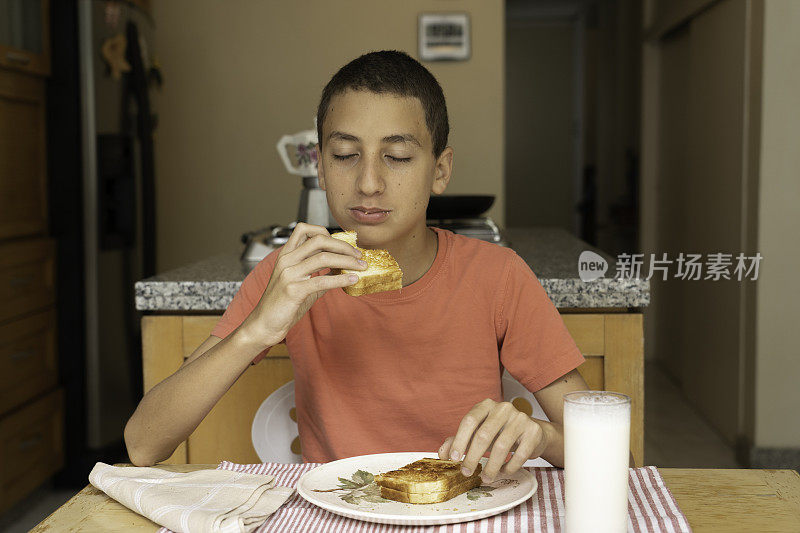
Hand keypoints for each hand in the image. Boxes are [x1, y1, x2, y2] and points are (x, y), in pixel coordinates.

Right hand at [242, 222, 365, 346]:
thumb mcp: (301, 284)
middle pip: (319, 240)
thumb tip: (341, 270)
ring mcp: (289, 274)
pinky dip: (342, 279)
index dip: (327, 232)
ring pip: (323, 258)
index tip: (344, 244)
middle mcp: (286, 260)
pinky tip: (352, 280)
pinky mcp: (293, 290)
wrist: (263, 325)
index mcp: (286, 255)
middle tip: (358, 255)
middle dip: (343, 246)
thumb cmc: (282, 305)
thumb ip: (318, 275)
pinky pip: (322, 280)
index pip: (305, 229)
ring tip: (361, 267)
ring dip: (348, 261)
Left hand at [438, 399, 547, 481]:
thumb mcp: (478, 434)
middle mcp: (503, 408)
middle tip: (466, 472)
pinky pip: (520, 454)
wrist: (531, 433)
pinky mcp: (533, 431)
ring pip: (501, 446)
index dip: (460, 440)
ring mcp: (520, 418)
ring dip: (491, 466)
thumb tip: (442, 455)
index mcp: (486, 405)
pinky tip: (503, 471)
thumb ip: (458, 441)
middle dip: (473, 457)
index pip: (470, 420)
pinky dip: (509, 466)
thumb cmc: (500, 433)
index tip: (454, 458)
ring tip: (486, 478)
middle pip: (484, 434)